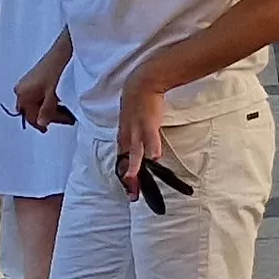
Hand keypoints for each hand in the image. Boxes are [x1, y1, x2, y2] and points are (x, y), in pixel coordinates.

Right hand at [14, 57, 70, 130]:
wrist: (63, 51)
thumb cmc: (57, 69)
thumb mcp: (54, 94)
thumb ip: (47, 110)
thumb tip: (41, 123)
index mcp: (23, 95)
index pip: (30, 117)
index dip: (41, 124)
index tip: (48, 129)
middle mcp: (21, 90)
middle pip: (32, 110)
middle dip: (47, 116)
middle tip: (66, 119)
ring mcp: (27, 84)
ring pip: (36, 103)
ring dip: (49, 109)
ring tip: (66, 111)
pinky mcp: (34, 79)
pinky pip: (39, 95)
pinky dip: (48, 100)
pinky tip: (61, 101)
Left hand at [116, 71, 172, 189]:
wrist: (142, 83)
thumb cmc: (139, 101)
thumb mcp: (133, 119)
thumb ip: (138, 134)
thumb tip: (144, 145)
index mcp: (124, 135)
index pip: (122, 159)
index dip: (124, 175)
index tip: (128, 190)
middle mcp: (128, 135)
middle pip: (126, 160)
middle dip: (129, 178)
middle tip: (132, 195)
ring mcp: (137, 130)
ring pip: (134, 151)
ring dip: (134, 166)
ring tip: (134, 180)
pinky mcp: (148, 123)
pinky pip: (150, 137)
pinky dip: (152, 147)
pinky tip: (156, 157)